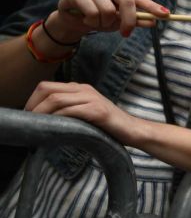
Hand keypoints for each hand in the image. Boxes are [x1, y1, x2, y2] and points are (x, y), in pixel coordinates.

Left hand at [25, 81, 147, 145]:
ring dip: (41, 112)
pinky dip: (57, 117)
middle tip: (28, 120)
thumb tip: (47, 119)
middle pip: (47, 89)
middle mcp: (85, 89)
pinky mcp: (98, 111)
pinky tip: (53, 126)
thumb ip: (71, 111)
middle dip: (33, 104)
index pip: (47, 87)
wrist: (134, 130)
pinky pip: (70, 110)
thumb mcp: (87, 114)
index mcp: (81, 89)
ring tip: (36, 124)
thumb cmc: (110, 127)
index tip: (28, 114)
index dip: (33, 99)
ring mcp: (92, 98)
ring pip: (55, 99)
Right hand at [50, 0, 168, 41]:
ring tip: (99, 21)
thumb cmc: (100, 16)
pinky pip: (92, 12)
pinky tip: (86, 18)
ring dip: (105, 23)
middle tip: (126, 33)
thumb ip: (137, 19)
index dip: (151, 7)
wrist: (74, 19)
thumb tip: (153, 21)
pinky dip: (92, 21)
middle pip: (127, 1)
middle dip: (128, 21)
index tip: (164, 15)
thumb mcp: (121, 20)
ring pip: (108, 11)